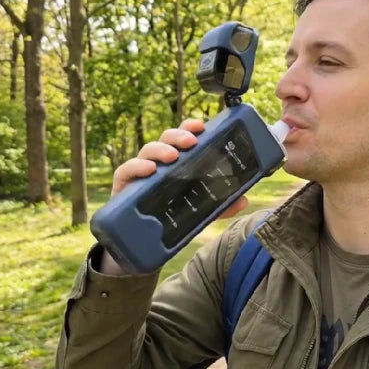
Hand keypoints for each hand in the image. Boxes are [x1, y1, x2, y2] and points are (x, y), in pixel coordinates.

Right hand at [99, 119, 248, 275]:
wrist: (140, 241)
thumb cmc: (170, 216)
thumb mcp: (200, 210)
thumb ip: (221, 205)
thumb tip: (244, 201)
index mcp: (176, 163)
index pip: (182, 138)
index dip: (189, 128)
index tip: (200, 127)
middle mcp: (158, 163)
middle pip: (165, 139)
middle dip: (178, 136)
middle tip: (191, 142)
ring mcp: (140, 173)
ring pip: (147, 151)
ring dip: (160, 150)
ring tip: (172, 157)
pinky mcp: (124, 186)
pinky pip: (126, 171)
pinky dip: (136, 167)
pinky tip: (149, 169)